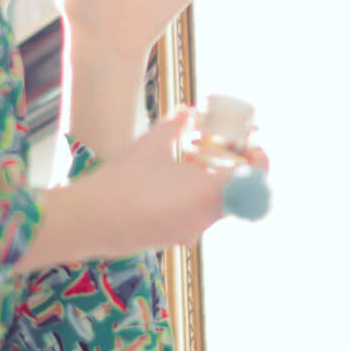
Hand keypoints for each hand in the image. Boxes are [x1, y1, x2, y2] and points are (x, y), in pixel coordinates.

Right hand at [68, 110, 272, 256]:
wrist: (89, 221)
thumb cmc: (123, 180)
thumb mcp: (152, 144)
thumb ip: (176, 125)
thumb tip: (189, 110)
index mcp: (210, 194)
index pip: (256, 180)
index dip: (259, 160)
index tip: (250, 145)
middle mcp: (207, 219)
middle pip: (236, 191)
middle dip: (230, 166)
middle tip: (218, 146)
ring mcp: (190, 233)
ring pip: (213, 204)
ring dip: (209, 181)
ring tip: (189, 158)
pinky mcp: (172, 240)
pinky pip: (193, 215)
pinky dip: (190, 196)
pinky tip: (167, 181)